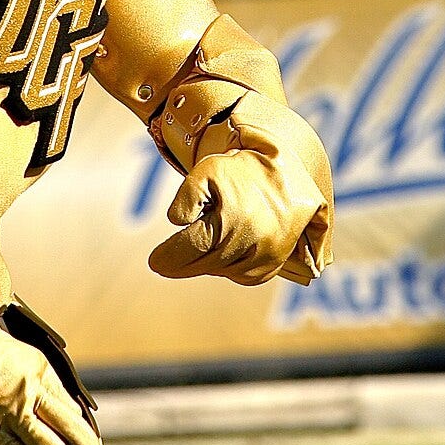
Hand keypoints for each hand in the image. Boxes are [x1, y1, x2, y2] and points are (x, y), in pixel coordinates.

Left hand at [149, 95, 330, 286]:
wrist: (290, 174)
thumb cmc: (241, 169)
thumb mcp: (209, 169)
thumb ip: (188, 194)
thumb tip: (176, 221)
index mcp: (234, 217)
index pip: (193, 246)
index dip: (169, 256)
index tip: (153, 262)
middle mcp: (253, 240)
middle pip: (204, 262)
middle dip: (180, 264)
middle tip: (161, 263)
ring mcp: (266, 255)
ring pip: (222, 270)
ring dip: (204, 264)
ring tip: (194, 250)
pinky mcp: (273, 264)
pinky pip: (241, 276)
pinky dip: (226, 268)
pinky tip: (220, 252)